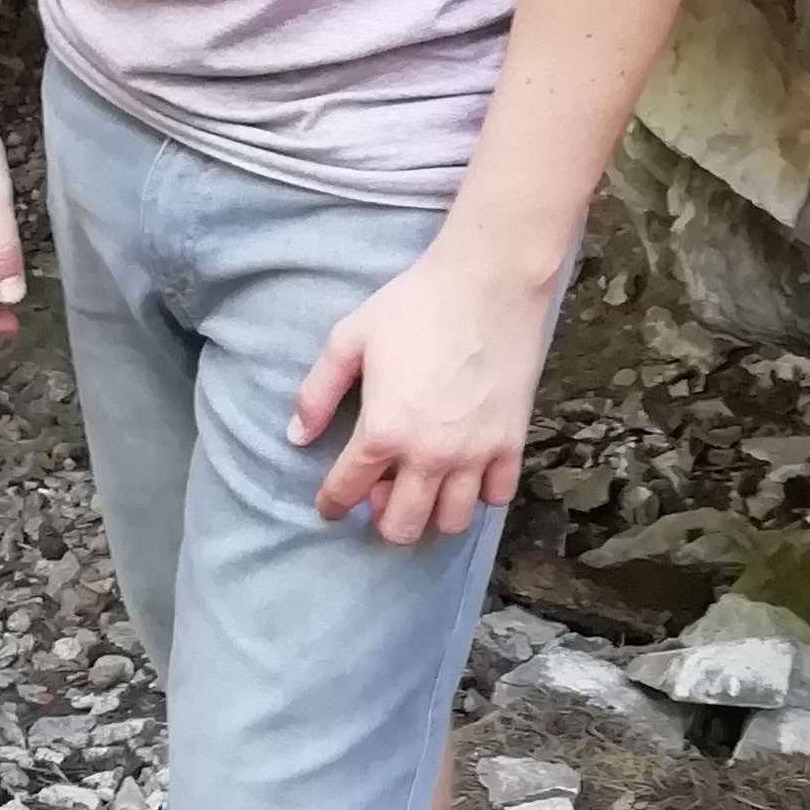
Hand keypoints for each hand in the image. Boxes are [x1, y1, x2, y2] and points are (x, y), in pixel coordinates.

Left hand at [292, 235, 562, 545]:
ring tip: (424, 486)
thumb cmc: (415, 304)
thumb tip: (297, 436)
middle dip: (383, 520)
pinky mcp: (511, 442)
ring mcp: (475, 453)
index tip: (330, 505)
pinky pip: (497, 496)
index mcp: (384, 431)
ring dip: (432, 513)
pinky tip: (467, 471)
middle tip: (381, 493)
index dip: (332, 503)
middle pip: (402, 527)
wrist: (490, 281)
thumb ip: (317, 392)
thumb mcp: (350, 338)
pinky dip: (480, 493)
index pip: (347, 490)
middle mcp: (430, 455)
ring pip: (452, 522)